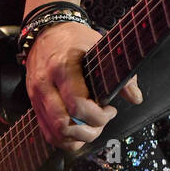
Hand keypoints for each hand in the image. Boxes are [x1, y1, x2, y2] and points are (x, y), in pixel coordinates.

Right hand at [24, 21, 142, 152]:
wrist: (47, 31)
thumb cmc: (75, 39)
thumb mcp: (100, 48)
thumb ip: (120, 74)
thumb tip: (135, 97)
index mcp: (63, 67)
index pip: (78, 105)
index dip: (98, 117)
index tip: (110, 110)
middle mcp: (45, 84)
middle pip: (64, 124)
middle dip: (89, 131)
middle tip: (102, 121)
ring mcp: (36, 96)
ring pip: (54, 133)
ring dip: (77, 138)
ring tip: (92, 127)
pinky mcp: (34, 104)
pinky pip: (47, 132)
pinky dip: (64, 139)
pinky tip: (79, 130)